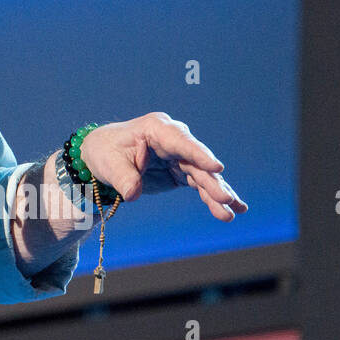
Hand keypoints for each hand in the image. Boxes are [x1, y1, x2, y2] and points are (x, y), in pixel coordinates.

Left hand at [78, 112, 247, 221]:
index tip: (217, 167)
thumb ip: (123, 178)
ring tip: (237, 210)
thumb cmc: (106, 152)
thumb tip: (132, 194)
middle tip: (226, 199)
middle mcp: (173, 140)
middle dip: (212, 181)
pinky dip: (214, 198)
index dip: (198, 154)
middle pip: (196, 162)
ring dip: (218, 193)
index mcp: (156, 129)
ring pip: (203, 176)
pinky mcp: (181, 171)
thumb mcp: (109, 164)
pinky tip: (235, 209)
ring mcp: (180, 156)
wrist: (103, 155)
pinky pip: (200, 185)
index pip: (180, 141)